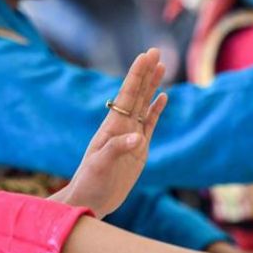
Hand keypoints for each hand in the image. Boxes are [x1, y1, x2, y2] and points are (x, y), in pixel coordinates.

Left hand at [52, 49, 167, 218]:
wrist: (89, 201)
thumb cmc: (90, 183)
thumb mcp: (101, 166)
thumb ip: (117, 149)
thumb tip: (138, 138)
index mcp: (112, 126)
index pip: (127, 95)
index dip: (137, 75)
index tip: (146, 55)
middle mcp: (122, 127)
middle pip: (137, 94)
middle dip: (146, 72)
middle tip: (156, 51)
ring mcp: (131, 137)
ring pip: (145, 105)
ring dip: (152, 86)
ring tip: (161, 66)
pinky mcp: (139, 149)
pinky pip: (150, 124)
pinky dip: (156, 110)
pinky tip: (163, 97)